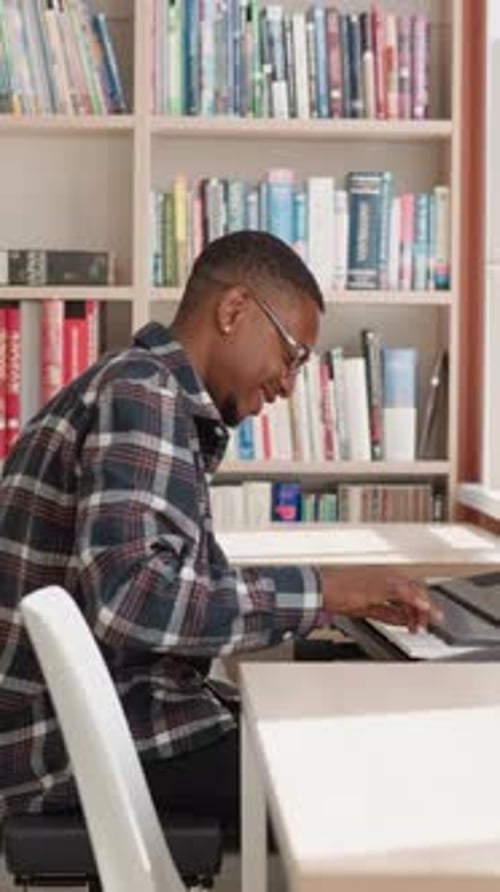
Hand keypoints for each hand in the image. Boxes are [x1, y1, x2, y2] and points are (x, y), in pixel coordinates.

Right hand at [319, 566, 442, 632]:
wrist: (324, 590)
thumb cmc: (340, 595)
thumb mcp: (370, 608)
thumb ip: (390, 614)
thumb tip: (407, 621)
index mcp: (385, 579)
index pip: (411, 589)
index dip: (420, 605)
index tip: (424, 619)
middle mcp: (388, 575)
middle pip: (416, 588)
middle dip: (425, 607)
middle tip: (430, 622)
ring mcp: (385, 577)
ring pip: (413, 589)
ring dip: (422, 606)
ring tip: (427, 621)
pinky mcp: (381, 583)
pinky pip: (403, 591)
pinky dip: (415, 600)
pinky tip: (423, 609)